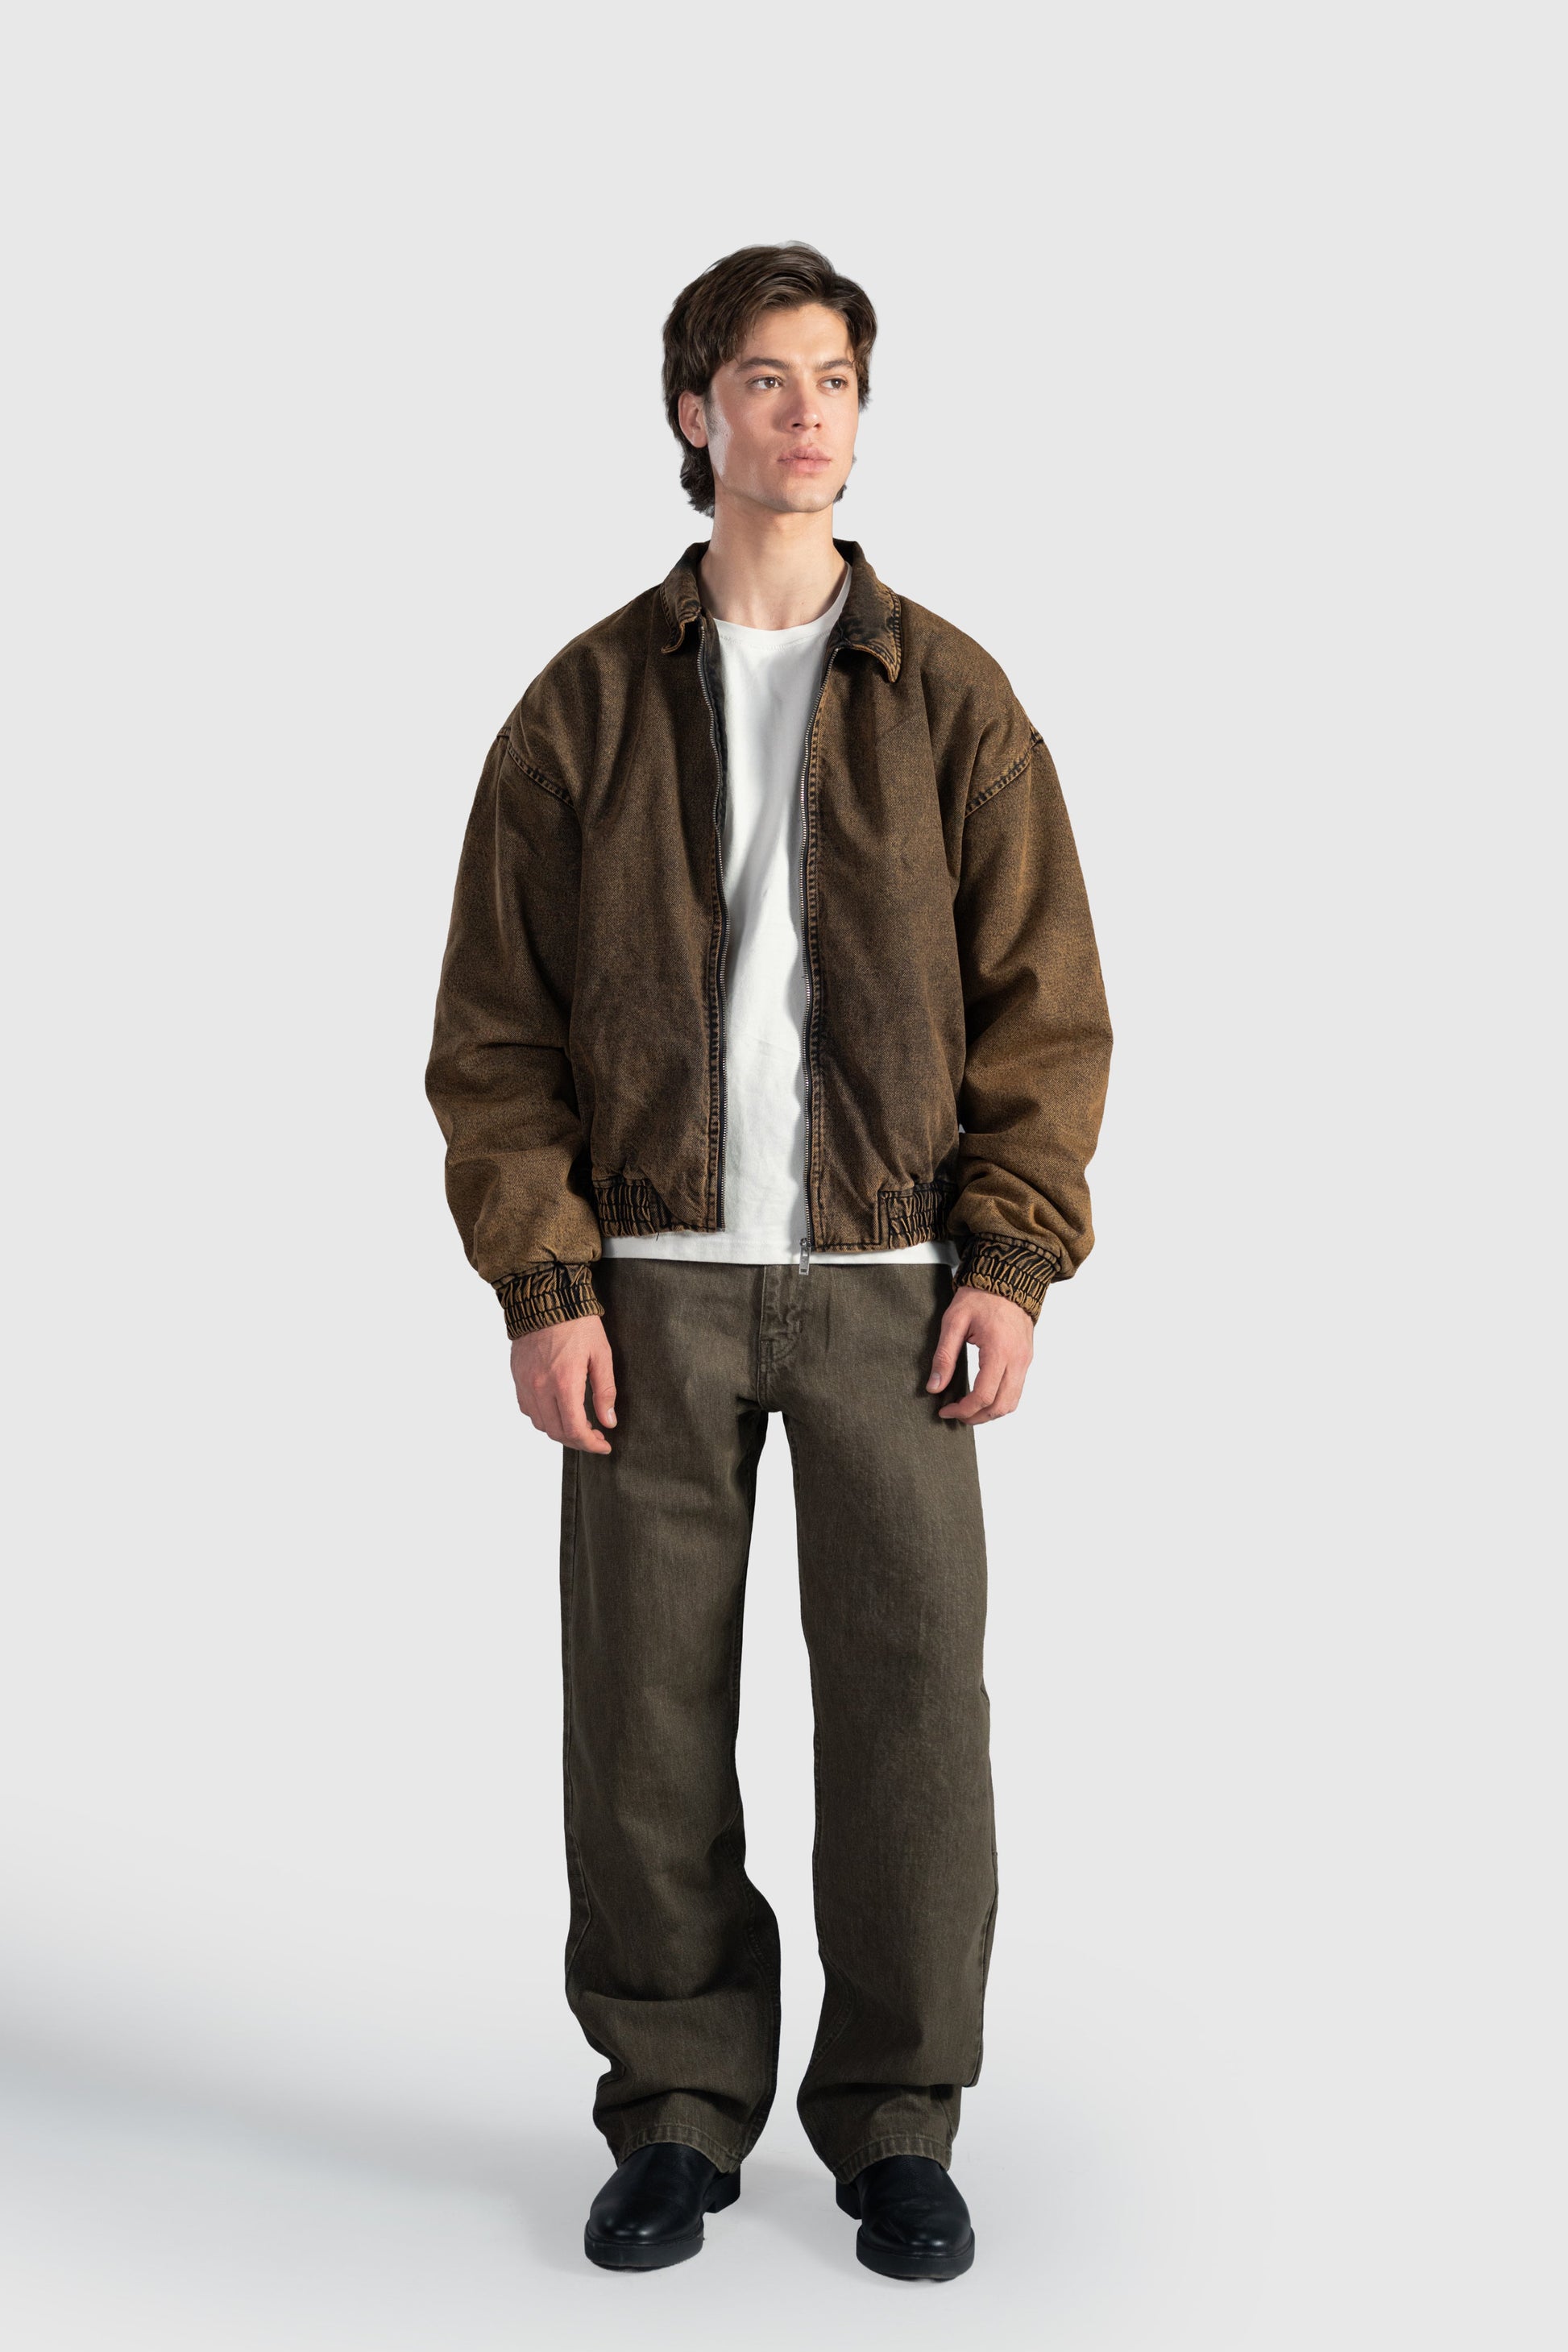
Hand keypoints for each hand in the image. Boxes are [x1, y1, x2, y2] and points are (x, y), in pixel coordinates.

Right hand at [510, 1314, 616, 1452]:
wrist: (545, 1299)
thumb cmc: (578, 1324)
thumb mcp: (601, 1355)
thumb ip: (605, 1392)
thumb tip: (609, 1421)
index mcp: (564, 1383)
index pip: (574, 1430)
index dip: (590, 1444)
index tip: (604, 1445)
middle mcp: (541, 1387)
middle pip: (556, 1432)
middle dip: (578, 1441)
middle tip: (595, 1436)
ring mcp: (526, 1383)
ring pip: (540, 1424)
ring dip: (560, 1431)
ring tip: (579, 1423)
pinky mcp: (517, 1377)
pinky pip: (528, 1409)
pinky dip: (544, 1417)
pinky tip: (558, 1409)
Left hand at [926, 1284, 1034, 1423]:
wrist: (1007, 1277)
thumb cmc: (980, 1296)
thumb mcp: (954, 1321)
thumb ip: (944, 1356)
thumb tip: (934, 1387)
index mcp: (999, 1351)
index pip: (983, 1396)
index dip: (963, 1410)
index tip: (945, 1411)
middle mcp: (1018, 1360)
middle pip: (1001, 1406)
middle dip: (976, 1417)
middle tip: (955, 1414)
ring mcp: (1025, 1360)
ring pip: (1012, 1402)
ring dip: (990, 1412)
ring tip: (968, 1408)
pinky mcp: (1026, 1358)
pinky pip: (1016, 1390)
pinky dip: (1000, 1400)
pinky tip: (982, 1395)